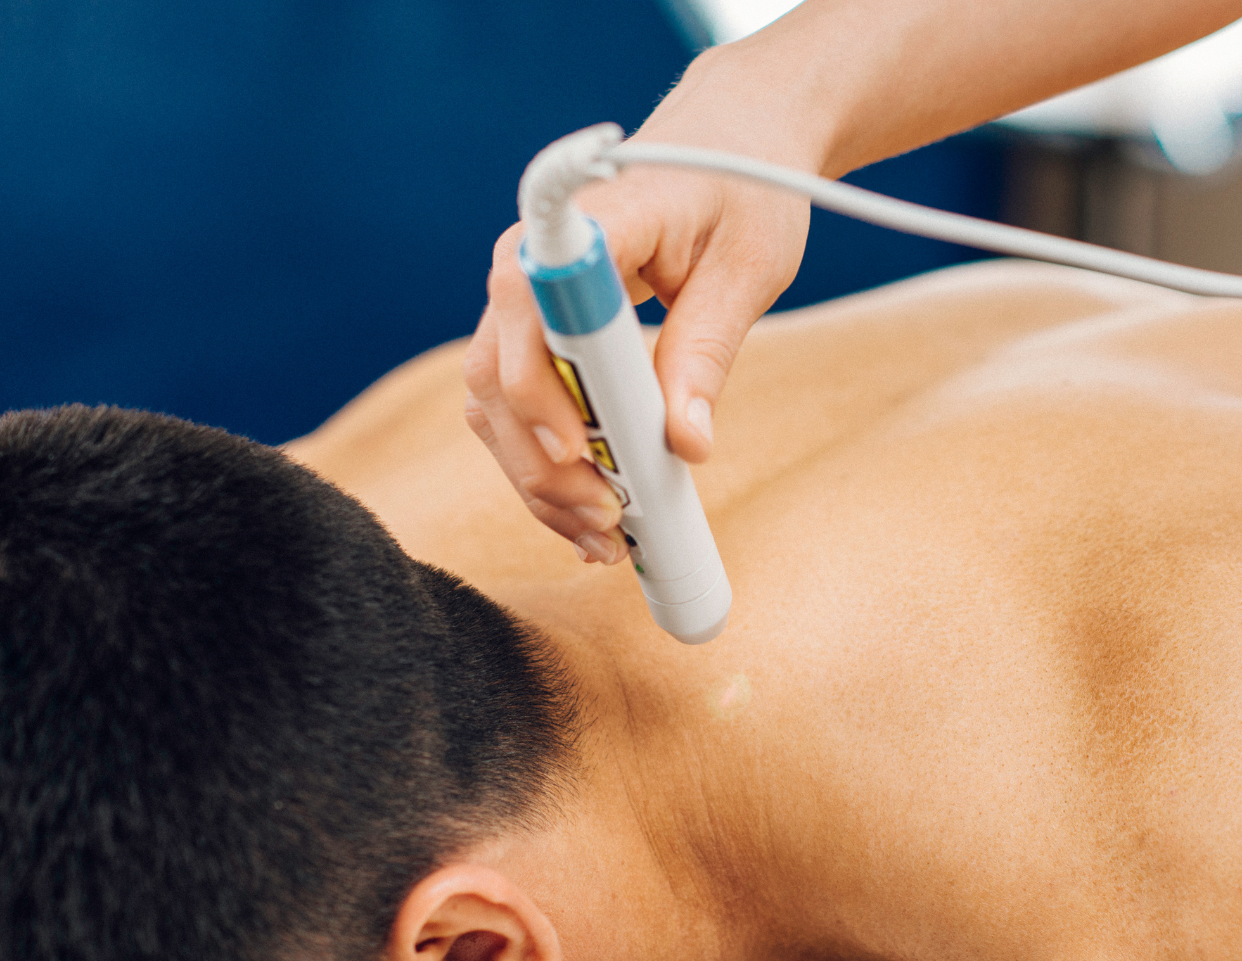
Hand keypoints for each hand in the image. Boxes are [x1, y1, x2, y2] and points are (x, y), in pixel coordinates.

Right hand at [463, 71, 811, 564]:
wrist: (735, 141)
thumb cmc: (744, 191)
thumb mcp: (746, 268)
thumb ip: (707, 350)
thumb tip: (687, 443)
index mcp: (583, 224)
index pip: (527, 303)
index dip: (541, 386)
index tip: (581, 453)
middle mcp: (531, 260)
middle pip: (498, 374)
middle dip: (544, 462)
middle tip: (609, 521)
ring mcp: (524, 298)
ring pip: (496, 404)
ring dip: (539, 479)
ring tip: (603, 538)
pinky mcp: (538, 331)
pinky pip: (519, 405)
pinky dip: (546, 465)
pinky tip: (588, 514)